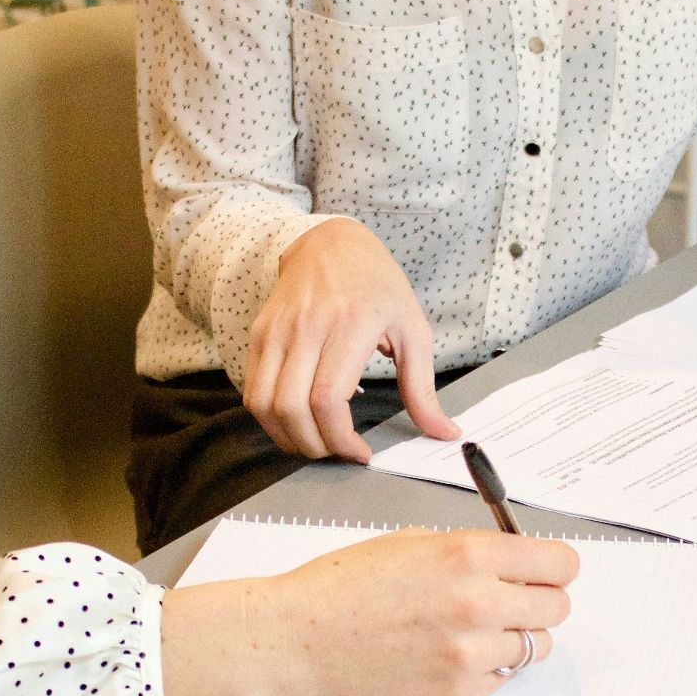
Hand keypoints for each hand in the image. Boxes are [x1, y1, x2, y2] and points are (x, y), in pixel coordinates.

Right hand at [159, 530, 578, 695]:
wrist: (301, 635)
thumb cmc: (347, 583)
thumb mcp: (415, 541)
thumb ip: (473, 551)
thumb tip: (516, 563)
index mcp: (470, 555)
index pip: (561, 564)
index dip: (553, 566)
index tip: (544, 570)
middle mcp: (479, 603)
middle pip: (557, 607)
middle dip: (538, 600)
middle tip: (511, 599)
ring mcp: (470, 653)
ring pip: (536, 647)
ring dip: (516, 636)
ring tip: (476, 628)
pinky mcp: (457, 692)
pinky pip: (502, 678)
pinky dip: (488, 667)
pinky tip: (451, 652)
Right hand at [245, 219, 459, 462]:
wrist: (331, 243)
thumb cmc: (377, 285)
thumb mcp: (413, 329)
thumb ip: (423, 388)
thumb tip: (444, 432)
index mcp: (350, 325)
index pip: (328, 399)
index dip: (340, 439)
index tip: (360, 452)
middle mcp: (307, 327)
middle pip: (292, 409)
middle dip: (314, 446)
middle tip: (337, 452)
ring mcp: (277, 330)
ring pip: (264, 405)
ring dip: (287, 437)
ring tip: (315, 441)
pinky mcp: (259, 334)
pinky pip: (252, 390)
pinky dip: (270, 418)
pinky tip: (296, 420)